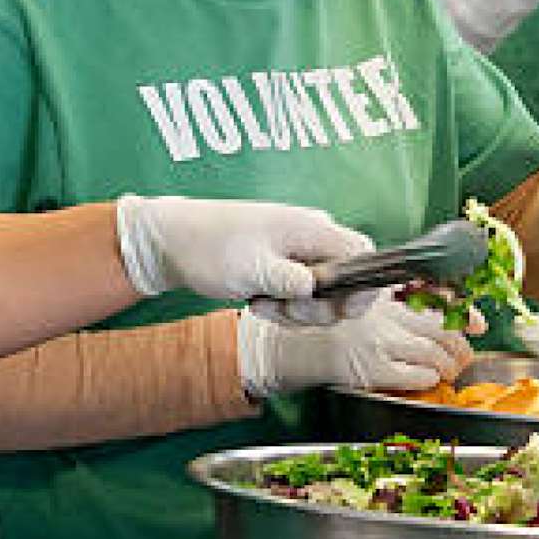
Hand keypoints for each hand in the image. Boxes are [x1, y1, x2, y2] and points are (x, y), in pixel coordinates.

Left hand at [114, 195, 373, 309]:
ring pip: (321, 296)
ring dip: (294, 311)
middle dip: (317, 308)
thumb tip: (328, 291)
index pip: (362, 252)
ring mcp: (297, 255)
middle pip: (344, 282)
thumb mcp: (253, 269)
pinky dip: (281, 307)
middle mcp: (310, 238)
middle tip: (282, 308)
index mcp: (311, 227)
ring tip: (260, 302)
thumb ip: (295, 281)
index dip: (364, 285)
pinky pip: (299, 298)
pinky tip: (256, 300)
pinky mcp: (283, 270)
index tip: (345, 311)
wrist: (174, 242)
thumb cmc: (211, 247)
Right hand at [237, 295, 479, 398]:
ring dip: (450, 365)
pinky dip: (430, 378)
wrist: (295, 345)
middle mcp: (386, 315)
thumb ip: (393, 302)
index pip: (436, 297)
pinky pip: (417, 376)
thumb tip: (432, 306)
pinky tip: (428, 378)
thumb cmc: (329, 324)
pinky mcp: (375, 370)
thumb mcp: (362, 302)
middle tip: (464, 354)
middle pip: (443, 328)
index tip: (478, 322)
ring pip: (436, 353)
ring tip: (450, 369)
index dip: (463, 311)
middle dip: (461, 345)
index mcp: (383, 294)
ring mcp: (381, 342)